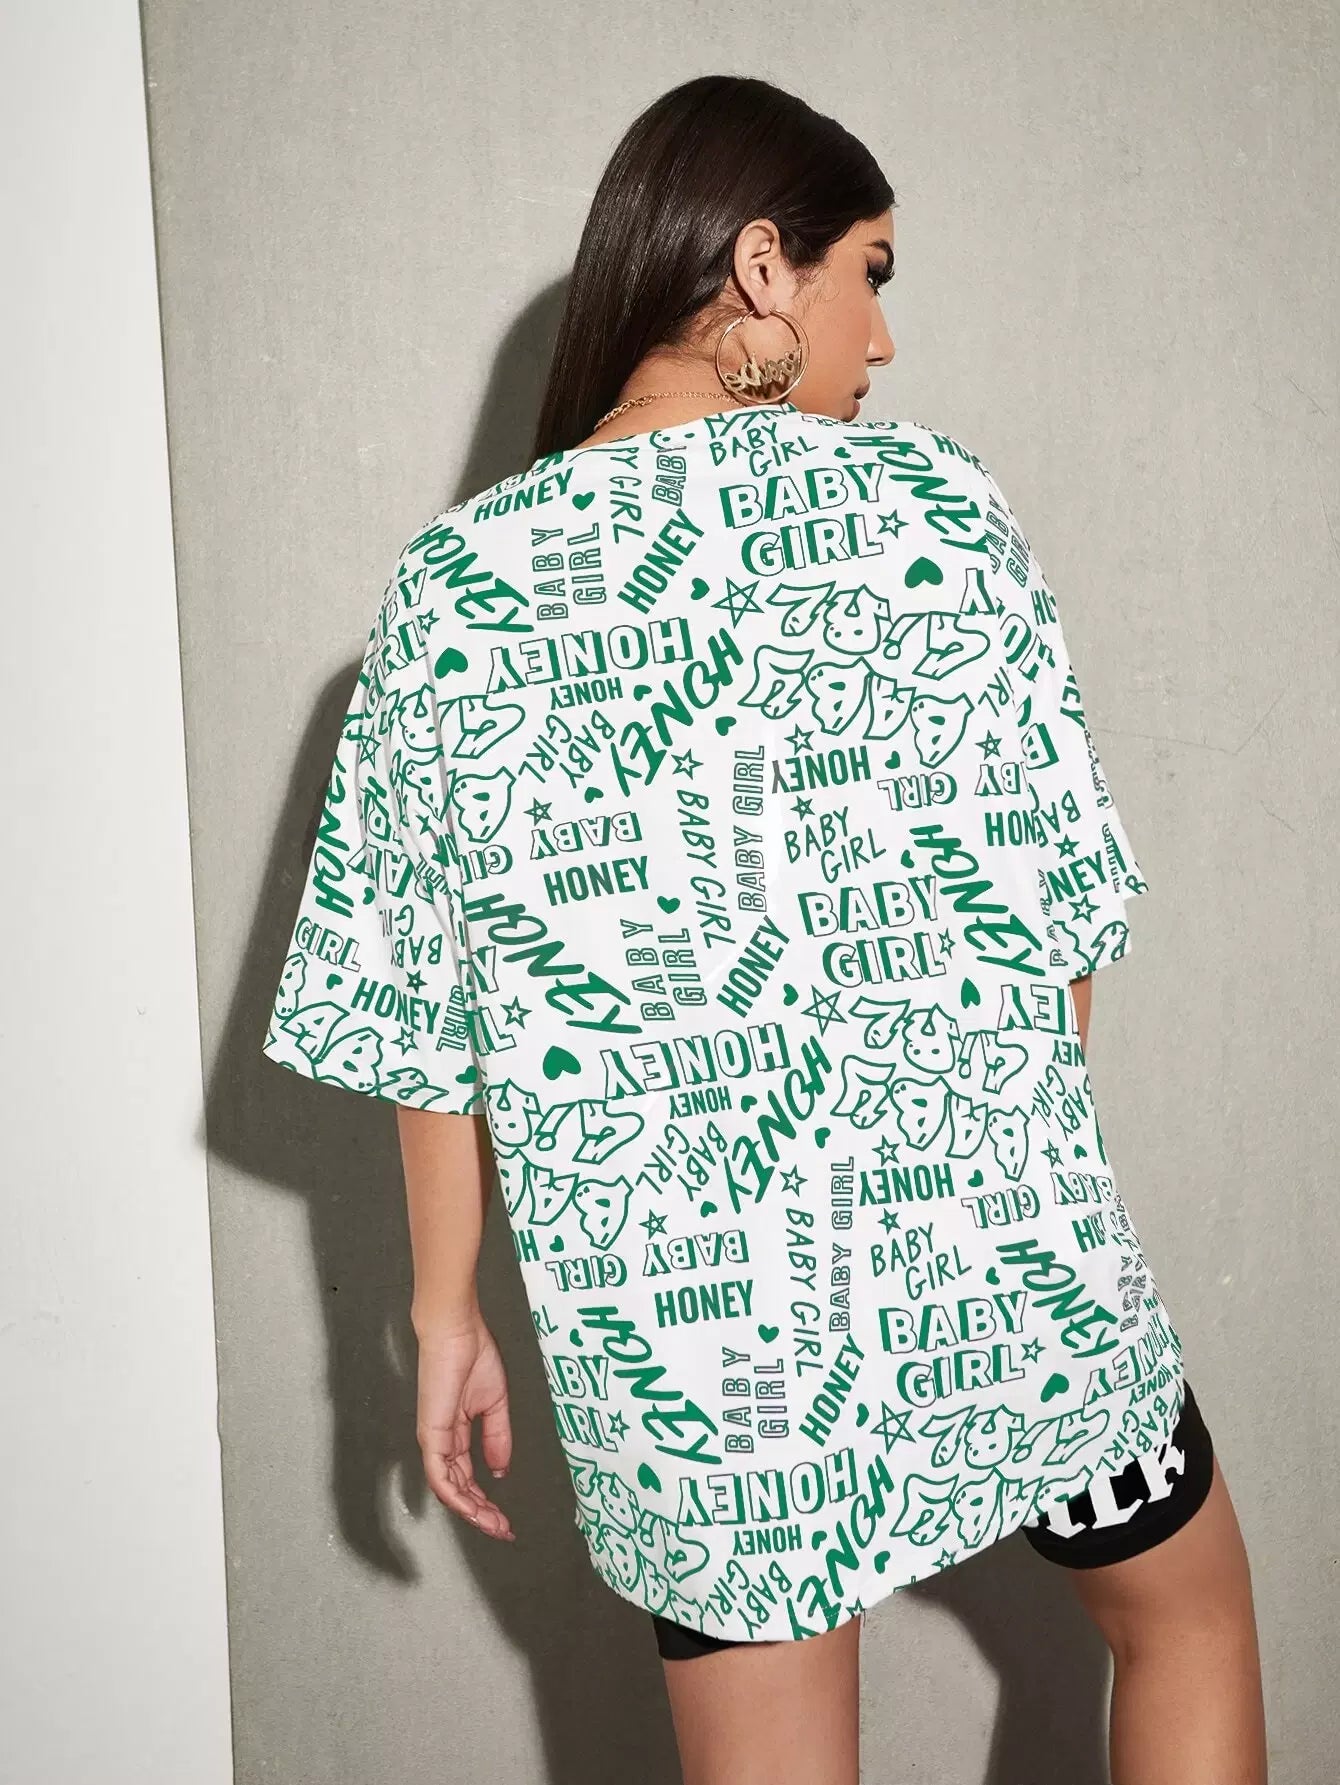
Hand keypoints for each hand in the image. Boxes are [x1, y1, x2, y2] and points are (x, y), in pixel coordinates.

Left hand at [415, 1314, 514, 1540]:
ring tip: (494, 1525)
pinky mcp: (431, 1434)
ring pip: (448, 1489)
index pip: (467, 1476)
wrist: (458, 1331)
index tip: (505, 1517)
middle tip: (503, 1529)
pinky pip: (439, 1475)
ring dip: (471, 1511)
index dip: (486, 1500)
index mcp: (456, 1431)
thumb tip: (500, 1471)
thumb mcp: (495, 1404)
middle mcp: (442, 1440)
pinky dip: (456, 1496)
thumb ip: (497, 1439)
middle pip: (459, 1488)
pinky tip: (473, 1508)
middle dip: (482, 1513)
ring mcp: (434, 1439)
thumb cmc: (473, 1354)